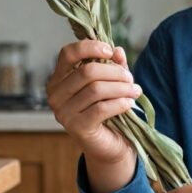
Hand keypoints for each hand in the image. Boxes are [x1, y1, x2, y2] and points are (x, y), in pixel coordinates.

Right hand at [46, 40, 141, 163]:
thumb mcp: (111, 83)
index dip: (90, 47)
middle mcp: (56, 94)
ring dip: (121, 88)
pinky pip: (101, 108)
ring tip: (135, 90)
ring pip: (96, 89)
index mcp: (59, 78)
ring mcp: (63, 112)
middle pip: (87, 71)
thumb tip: (118, 50)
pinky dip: (119, 103)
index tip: (111, 51)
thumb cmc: (107, 110)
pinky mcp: (76, 127)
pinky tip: (129, 103)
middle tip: (130, 78)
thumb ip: (113, 65)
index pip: (68, 53)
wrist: (109, 145)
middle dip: (114, 72)